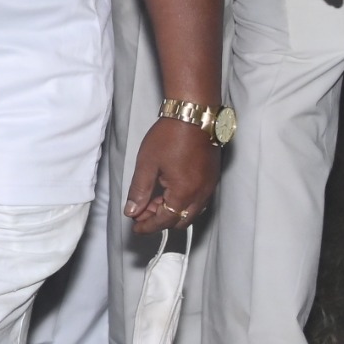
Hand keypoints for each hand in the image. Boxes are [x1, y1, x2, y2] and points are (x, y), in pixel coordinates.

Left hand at [124, 117, 219, 235]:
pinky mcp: (212, 178)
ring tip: (151, 203)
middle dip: (159, 221)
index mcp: (184, 192)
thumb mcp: (147, 164)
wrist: (194, 116)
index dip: (148, 226)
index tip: (135, 227)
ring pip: (191, 212)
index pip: (165, 220)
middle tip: (141, 214)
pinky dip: (183, 203)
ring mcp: (209, 186)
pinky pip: (198, 201)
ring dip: (172, 212)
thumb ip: (139, 191)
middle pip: (180, 220)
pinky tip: (168, 194)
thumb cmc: (170, 136)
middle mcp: (201, 194)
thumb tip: (132, 211)